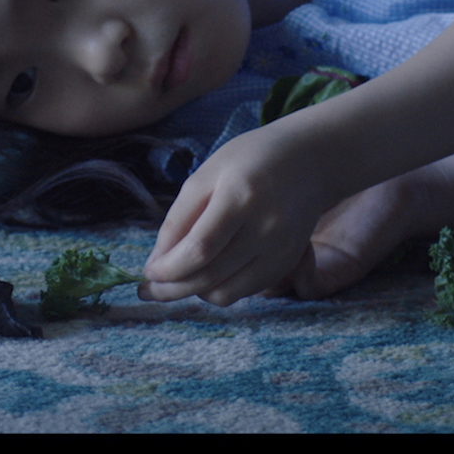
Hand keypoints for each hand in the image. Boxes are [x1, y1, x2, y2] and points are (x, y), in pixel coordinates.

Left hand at [139, 125, 329, 305]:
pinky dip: (219, 288)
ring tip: (176, 280)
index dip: (169, 269)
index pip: (200, 249)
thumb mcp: (205, 176)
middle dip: (172, 289)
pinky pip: (245, 291)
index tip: (148, 273)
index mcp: (241, 196)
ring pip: (227, 292)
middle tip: (149, 289)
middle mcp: (267, 227)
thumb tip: (156, 264)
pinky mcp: (288, 262)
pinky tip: (204, 275)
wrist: (306, 161)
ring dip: (193, 292)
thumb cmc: (247, 161)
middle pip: (211, 277)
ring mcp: (282, 249)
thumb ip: (178, 219)